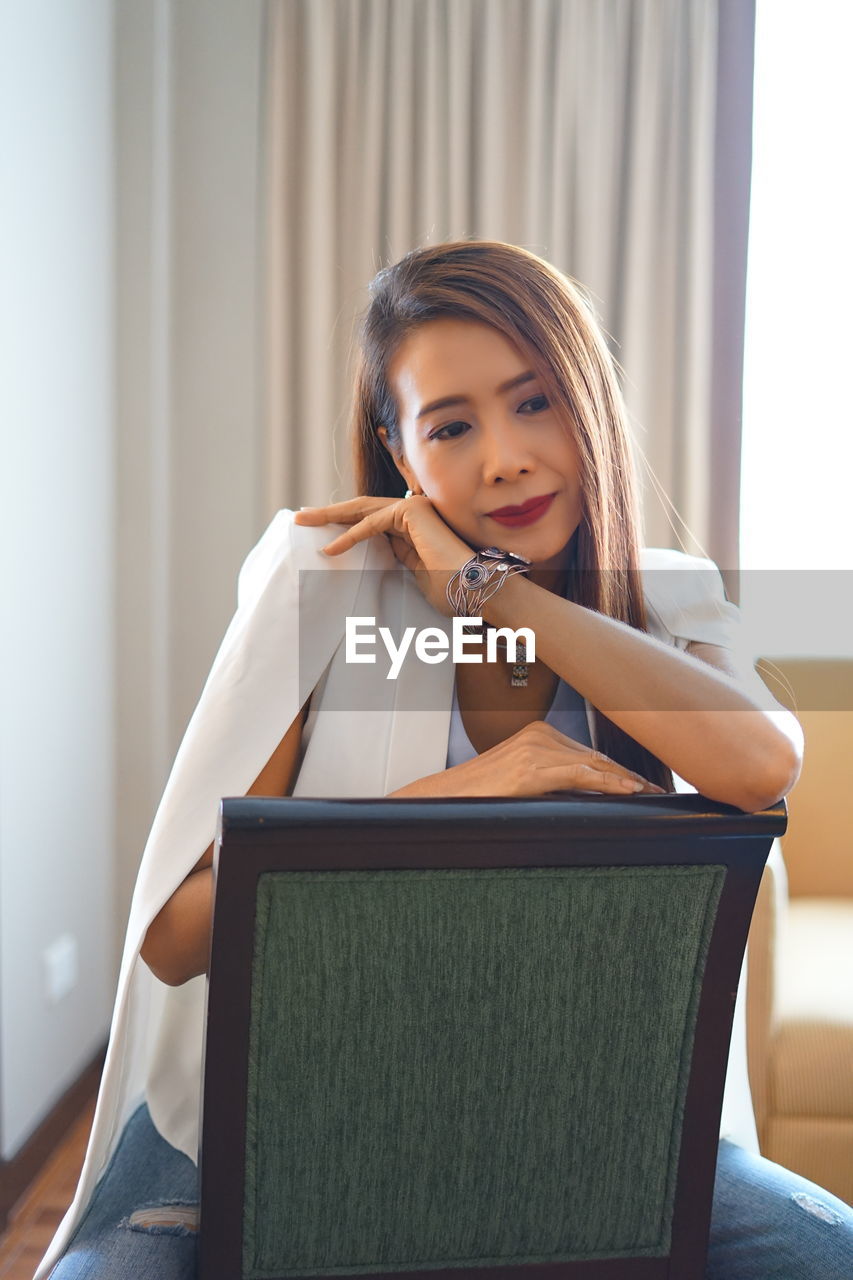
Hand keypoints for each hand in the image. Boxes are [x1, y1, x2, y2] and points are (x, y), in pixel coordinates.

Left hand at [294, 494, 473, 615]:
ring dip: (330, 516)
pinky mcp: (413, 512)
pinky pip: (372, 523)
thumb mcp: (414, 573)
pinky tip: (330, 548)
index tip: (318, 530)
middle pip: (362, 509)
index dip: (342, 523)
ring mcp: (414, 508)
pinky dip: (350, 535)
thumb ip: (396, 558)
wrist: (474, 590)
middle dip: (329, 513)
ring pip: (362, 509)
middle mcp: (414, 512)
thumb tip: (372, 556)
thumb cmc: (450, 590)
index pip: (370, 520)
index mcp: (413, 526)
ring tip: (304, 522)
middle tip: (301, 518)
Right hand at [391, 720, 665, 797]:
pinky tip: (626, 791)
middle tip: (655, 790)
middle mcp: (539, 734)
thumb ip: (552, 780)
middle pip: (595, 756)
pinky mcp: (531, 768)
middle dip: (627, 775)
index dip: (618, 768)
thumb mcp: (523, 782)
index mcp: (537, 734)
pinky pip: (579, 775)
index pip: (588, 752)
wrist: (445, 798)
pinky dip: (606, 783)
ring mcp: (535, 749)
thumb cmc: (481, 794)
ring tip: (648, 794)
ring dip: (624, 780)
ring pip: (592, 764)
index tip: (642, 783)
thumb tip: (586, 795)